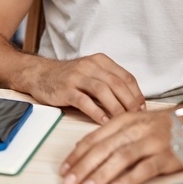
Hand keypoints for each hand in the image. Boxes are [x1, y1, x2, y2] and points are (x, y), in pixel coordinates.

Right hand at [17, 53, 144, 123]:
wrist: (39, 74)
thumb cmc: (68, 77)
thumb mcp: (91, 72)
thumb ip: (108, 82)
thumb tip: (132, 101)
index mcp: (100, 61)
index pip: (125, 76)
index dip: (137, 93)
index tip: (142, 108)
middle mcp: (90, 66)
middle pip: (117, 84)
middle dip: (130, 102)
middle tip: (137, 117)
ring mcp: (77, 77)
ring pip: (103, 91)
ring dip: (116, 107)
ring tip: (123, 121)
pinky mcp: (65, 89)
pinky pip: (84, 101)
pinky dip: (97, 112)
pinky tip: (104, 122)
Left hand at [59, 110, 182, 183]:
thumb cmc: (160, 125)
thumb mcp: (133, 122)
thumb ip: (110, 134)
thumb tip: (81, 149)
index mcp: (124, 120)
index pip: (94, 138)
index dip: (77, 154)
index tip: (64, 169)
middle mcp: (136, 129)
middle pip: (104, 148)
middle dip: (83, 166)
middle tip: (69, 182)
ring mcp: (151, 142)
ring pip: (121, 157)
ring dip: (101, 174)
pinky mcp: (167, 155)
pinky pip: (145, 168)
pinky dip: (129, 178)